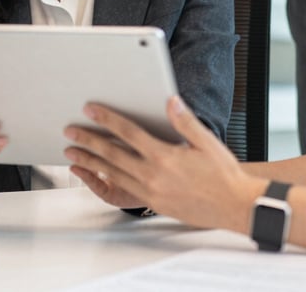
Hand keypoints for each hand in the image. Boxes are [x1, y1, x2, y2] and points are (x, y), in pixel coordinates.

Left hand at [64, 96, 259, 229]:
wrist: (235, 206)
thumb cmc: (223, 174)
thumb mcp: (205, 142)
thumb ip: (184, 120)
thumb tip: (169, 100)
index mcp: (164, 156)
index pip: (128, 133)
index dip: (107, 119)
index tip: (90, 110)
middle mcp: (153, 176)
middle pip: (112, 155)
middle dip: (88, 141)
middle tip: (70, 132)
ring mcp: (151, 192)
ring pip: (113, 174)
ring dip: (90, 162)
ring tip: (73, 154)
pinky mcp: (153, 203)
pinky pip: (122, 189)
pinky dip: (105, 179)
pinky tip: (96, 174)